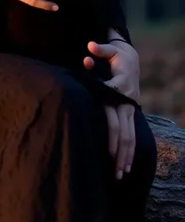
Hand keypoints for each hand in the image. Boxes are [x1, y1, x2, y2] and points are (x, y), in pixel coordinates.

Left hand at [83, 39, 139, 179]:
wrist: (131, 58)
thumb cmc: (116, 55)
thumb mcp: (109, 50)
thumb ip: (99, 49)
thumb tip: (89, 46)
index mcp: (119, 89)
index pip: (113, 110)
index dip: (109, 125)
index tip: (105, 138)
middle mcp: (125, 103)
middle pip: (123, 131)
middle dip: (119, 151)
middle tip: (115, 170)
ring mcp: (129, 110)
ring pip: (129, 137)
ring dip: (125, 156)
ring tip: (120, 174)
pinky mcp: (129, 113)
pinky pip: (130, 135)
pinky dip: (128, 151)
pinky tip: (125, 166)